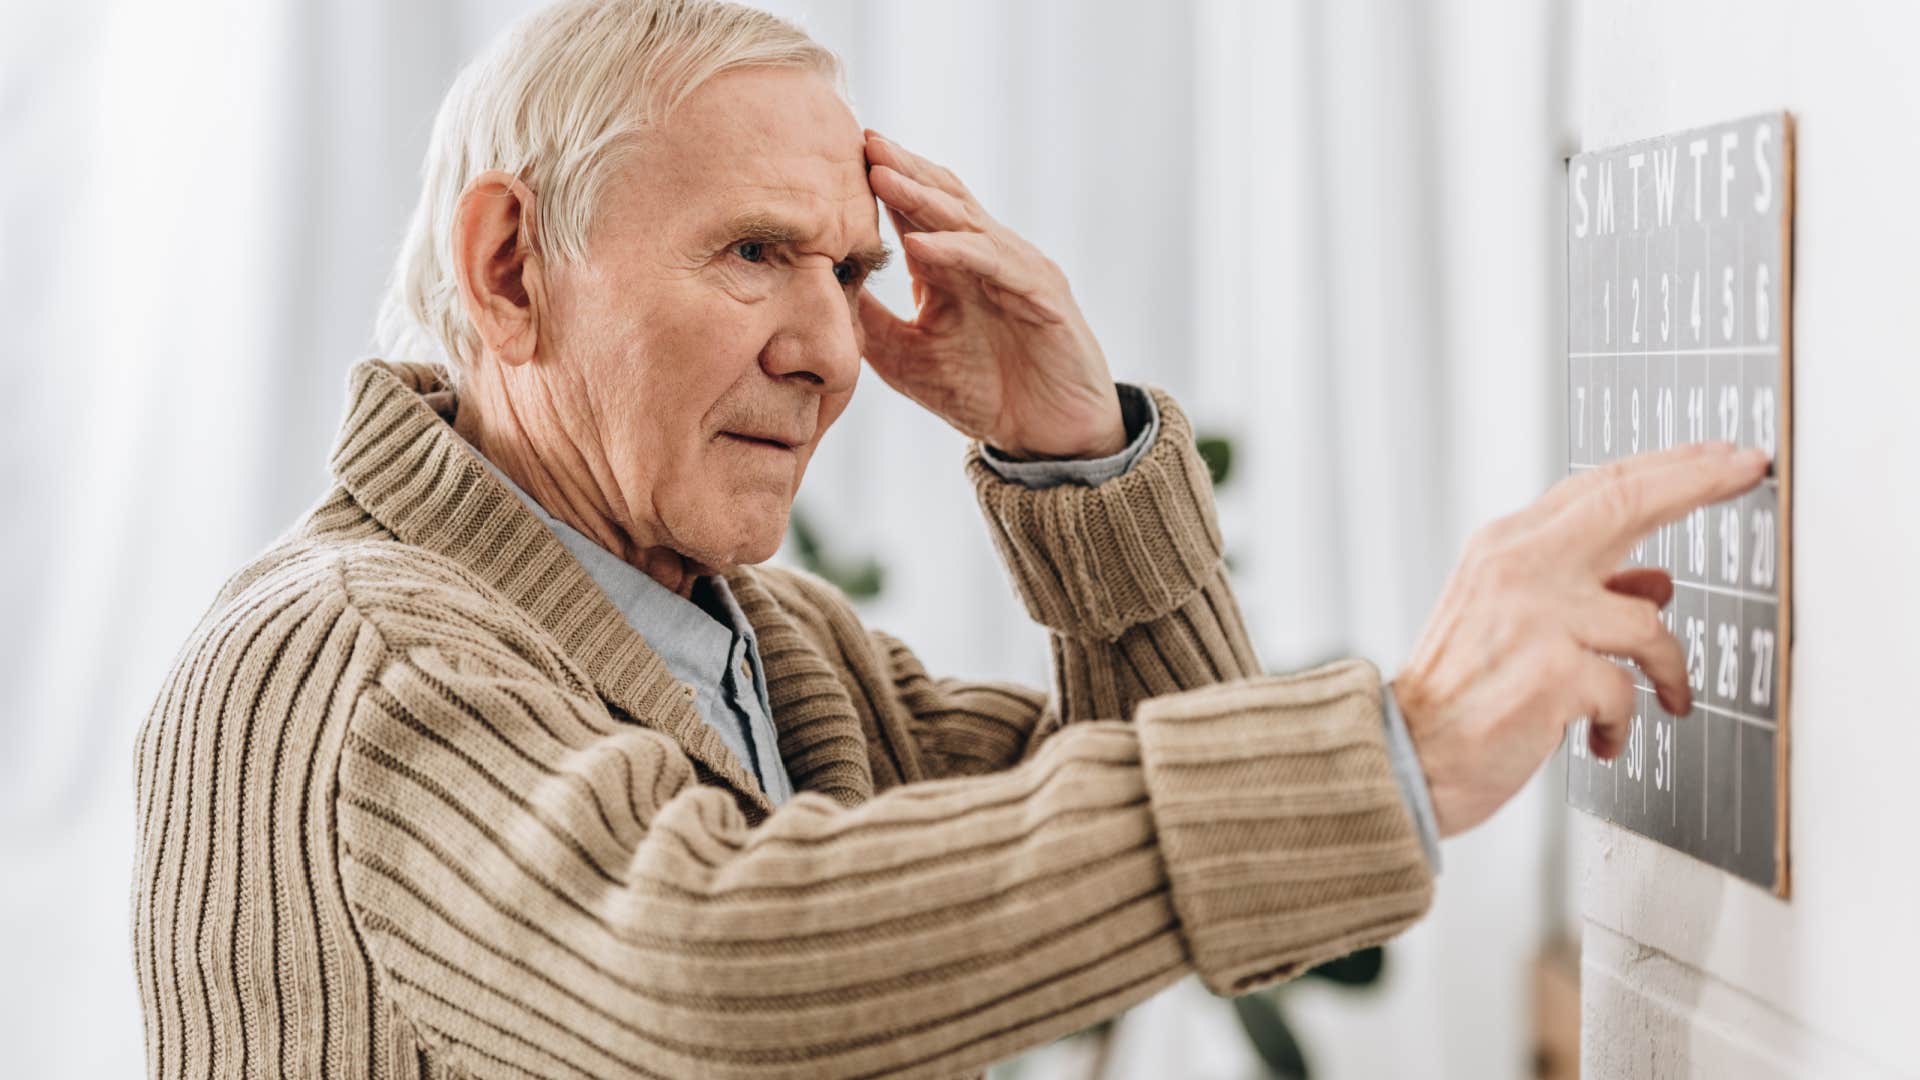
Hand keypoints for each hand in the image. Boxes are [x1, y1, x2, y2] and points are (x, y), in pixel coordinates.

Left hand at [856, 131, 1125, 460]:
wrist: (1049, 436)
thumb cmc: (985, 394)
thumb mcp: (907, 358)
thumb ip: (871, 321)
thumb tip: (817, 291)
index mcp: (954, 267)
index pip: (914, 212)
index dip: (881, 182)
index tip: (835, 156)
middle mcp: (986, 258)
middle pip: (941, 198)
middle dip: (901, 168)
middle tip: (860, 139)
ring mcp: (1017, 271)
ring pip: (966, 222)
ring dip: (921, 197)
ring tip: (880, 175)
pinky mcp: (1043, 296)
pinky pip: (995, 266)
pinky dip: (957, 252)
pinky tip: (918, 246)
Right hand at [1393, 442, 1770, 836]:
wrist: (1405, 757)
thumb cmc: (1459, 695)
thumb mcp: (1511, 621)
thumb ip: (1580, 590)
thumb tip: (1654, 583)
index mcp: (1503, 548)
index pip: (1596, 487)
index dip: (1669, 466)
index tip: (1722, 456)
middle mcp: (1516, 569)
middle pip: (1624, 502)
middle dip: (1697, 480)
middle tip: (1745, 470)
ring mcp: (1535, 619)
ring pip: (1647, 621)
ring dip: (1670, 668)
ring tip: (1668, 697)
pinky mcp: (1553, 676)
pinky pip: (1627, 691)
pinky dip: (1623, 721)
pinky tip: (1603, 737)